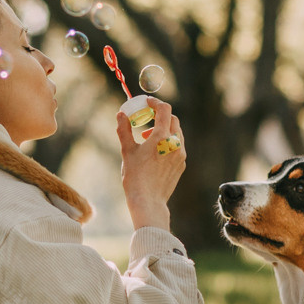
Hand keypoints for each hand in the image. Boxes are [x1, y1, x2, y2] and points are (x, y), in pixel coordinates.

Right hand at [117, 97, 184, 231]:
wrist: (148, 201)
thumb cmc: (135, 177)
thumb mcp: (127, 151)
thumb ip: (124, 130)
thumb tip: (120, 114)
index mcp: (161, 137)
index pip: (164, 109)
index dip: (155, 102)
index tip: (147, 102)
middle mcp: (175, 144)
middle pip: (172, 119)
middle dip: (160, 115)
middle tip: (146, 118)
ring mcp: (181, 154)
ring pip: (176, 133)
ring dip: (164, 129)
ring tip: (147, 138)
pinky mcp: (182, 164)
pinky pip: (178, 146)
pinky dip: (168, 142)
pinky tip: (155, 152)